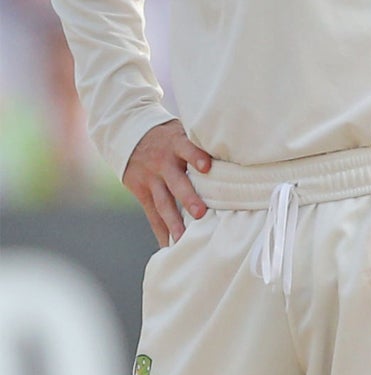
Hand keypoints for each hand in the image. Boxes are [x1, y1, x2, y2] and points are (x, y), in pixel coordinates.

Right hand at [122, 120, 211, 246]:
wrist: (128, 133)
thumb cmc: (169, 135)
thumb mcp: (182, 129)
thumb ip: (203, 140)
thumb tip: (239, 147)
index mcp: (176, 144)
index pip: (187, 148)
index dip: (196, 157)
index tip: (207, 167)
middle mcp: (163, 162)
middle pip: (176, 182)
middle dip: (188, 198)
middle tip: (200, 213)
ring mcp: (151, 178)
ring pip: (163, 203)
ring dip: (174, 222)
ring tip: (183, 239)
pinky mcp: (141, 191)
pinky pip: (151, 214)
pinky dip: (161, 230)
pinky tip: (169, 245)